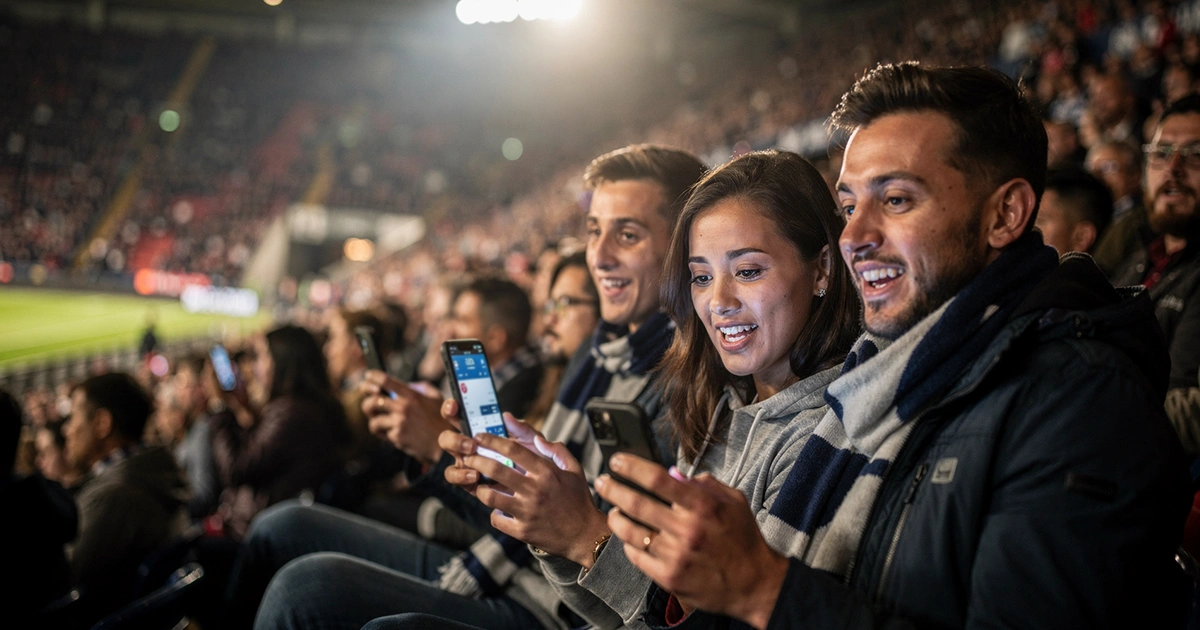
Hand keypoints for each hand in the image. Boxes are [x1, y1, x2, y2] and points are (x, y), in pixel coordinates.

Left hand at [361, 370, 453, 463]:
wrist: (444, 445)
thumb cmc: (441, 421)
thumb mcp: (436, 398)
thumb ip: (422, 388)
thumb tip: (411, 385)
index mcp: (411, 395)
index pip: (384, 380)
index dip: (372, 376)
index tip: (368, 376)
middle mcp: (403, 407)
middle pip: (372, 401)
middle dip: (367, 403)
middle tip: (371, 406)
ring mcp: (399, 422)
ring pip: (373, 420)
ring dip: (375, 422)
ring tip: (381, 424)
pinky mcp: (397, 436)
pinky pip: (382, 434)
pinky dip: (385, 435)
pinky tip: (394, 434)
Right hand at [439, 408, 539, 491]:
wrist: (542, 487)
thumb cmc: (535, 459)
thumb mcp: (532, 442)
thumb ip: (522, 429)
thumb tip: (506, 416)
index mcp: (482, 431)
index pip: (460, 416)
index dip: (451, 408)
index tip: (455, 406)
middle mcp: (469, 447)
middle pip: (447, 438)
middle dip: (454, 439)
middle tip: (472, 444)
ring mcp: (467, 465)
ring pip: (450, 458)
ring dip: (458, 459)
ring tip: (473, 459)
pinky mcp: (469, 482)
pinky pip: (456, 478)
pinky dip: (462, 476)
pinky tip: (475, 476)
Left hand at [461, 430, 610, 567]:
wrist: (585, 536)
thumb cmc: (579, 500)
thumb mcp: (574, 470)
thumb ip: (557, 451)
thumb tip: (537, 438)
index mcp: (547, 472)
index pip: (514, 449)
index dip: (492, 440)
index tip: (480, 437)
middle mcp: (535, 490)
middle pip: (495, 469)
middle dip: (476, 460)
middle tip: (469, 458)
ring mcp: (527, 512)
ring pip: (489, 495)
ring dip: (480, 488)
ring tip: (480, 485)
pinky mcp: (522, 531)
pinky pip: (496, 519)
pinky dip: (494, 513)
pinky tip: (498, 509)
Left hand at [594, 454, 788, 629]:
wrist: (755, 584)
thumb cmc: (744, 540)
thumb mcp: (734, 502)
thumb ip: (704, 484)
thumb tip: (674, 474)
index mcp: (702, 506)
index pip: (657, 479)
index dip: (632, 466)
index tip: (617, 461)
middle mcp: (687, 530)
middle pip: (636, 503)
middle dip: (612, 489)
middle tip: (602, 482)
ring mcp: (676, 556)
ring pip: (630, 532)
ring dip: (616, 517)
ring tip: (613, 511)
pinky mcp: (669, 578)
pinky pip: (636, 557)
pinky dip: (628, 544)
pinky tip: (628, 538)